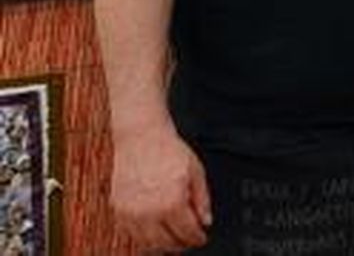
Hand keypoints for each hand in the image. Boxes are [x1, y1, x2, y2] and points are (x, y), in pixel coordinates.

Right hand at [109, 123, 211, 250]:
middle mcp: (149, 212)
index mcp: (172, 203)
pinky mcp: (118, 210)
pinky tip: (153, 233)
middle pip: (166, 243)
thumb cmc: (168, 150)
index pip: (187, 233)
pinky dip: (143, 238)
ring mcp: (131, 213)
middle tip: (188, 242)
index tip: (201, 238)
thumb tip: (206, 220)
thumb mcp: (196, 172)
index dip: (197, 239)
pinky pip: (130, 233)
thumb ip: (202, 199)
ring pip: (147, 244)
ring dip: (161, 246)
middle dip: (180, 245)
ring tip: (172, 241)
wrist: (141, 137)